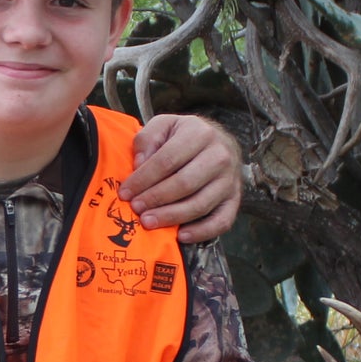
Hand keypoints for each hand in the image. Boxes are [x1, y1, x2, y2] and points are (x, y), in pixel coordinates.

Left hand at [123, 112, 242, 242]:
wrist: (220, 142)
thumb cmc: (185, 136)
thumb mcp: (165, 125)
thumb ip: (148, 139)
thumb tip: (139, 164)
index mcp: (200, 133)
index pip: (167, 160)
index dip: (143, 179)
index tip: (125, 192)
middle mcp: (220, 156)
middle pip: (184, 184)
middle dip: (156, 199)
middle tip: (136, 209)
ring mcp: (230, 180)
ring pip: (200, 204)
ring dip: (171, 217)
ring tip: (148, 222)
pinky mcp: (235, 199)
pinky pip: (222, 221)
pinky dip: (202, 232)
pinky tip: (181, 236)